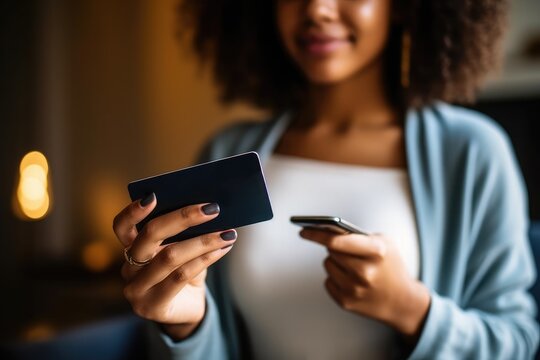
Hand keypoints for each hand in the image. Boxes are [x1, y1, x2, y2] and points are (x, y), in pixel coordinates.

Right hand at [113, 194, 235, 339]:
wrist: (187, 309)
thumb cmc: (184, 271)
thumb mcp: (181, 249)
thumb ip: (184, 232)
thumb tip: (208, 208)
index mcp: (130, 248)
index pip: (121, 227)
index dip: (133, 211)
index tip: (153, 196)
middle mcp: (128, 268)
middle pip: (149, 236)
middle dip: (183, 218)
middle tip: (212, 208)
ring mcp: (137, 289)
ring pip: (170, 256)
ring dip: (203, 241)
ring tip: (227, 233)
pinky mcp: (153, 306)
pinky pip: (181, 276)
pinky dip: (205, 259)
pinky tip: (223, 249)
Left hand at [300, 228, 429, 342]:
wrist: (402, 302)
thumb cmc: (390, 266)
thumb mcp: (383, 244)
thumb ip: (358, 234)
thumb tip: (326, 229)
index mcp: (376, 252)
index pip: (337, 241)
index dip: (316, 234)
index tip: (303, 230)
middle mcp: (365, 272)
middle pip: (331, 251)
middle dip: (334, 246)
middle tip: (344, 249)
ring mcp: (355, 289)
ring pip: (327, 264)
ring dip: (335, 262)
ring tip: (353, 267)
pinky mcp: (347, 302)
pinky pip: (328, 281)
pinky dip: (336, 278)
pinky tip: (351, 280)